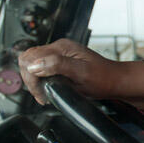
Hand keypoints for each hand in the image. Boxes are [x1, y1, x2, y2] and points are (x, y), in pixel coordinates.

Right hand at [18, 39, 143, 107]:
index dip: (32, 78)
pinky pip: (41, 69)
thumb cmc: (103, 78)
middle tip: (42, 94)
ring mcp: (58, 55)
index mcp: (61, 48)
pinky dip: (40, 81)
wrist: (115, 81)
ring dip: (34, 81)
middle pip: (28, 59)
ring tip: (44, 93)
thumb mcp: (81, 73)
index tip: (41, 92)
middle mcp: (58, 49)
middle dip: (30, 79)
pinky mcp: (60, 63)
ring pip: (32, 64)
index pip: (31, 58)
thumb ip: (57, 66)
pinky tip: (48, 89)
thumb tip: (35, 65)